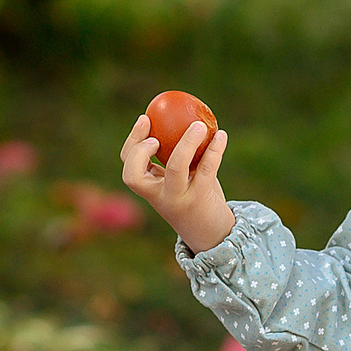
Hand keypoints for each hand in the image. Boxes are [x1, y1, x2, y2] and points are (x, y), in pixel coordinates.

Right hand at [121, 113, 233, 251]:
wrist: (213, 234)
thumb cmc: (195, 198)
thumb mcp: (180, 181)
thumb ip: (175, 158)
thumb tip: (180, 116)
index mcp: (150, 190)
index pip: (129, 169)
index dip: (132, 144)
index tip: (145, 120)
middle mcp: (158, 197)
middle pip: (134, 176)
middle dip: (140, 151)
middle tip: (156, 134)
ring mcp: (178, 199)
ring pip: (175, 168)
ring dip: (186, 143)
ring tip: (199, 125)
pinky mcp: (201, 198)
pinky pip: (206, 168)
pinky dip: (214, 149)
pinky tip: (221, 135)